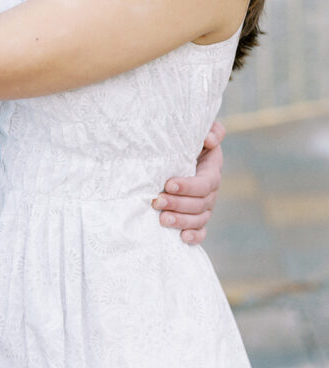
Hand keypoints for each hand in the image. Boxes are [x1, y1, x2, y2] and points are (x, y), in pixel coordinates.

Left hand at [152, 120, 224, 244]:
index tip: (168, 184)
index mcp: (211, 169)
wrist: (178, 151)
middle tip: (156, 201)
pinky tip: (182, 238)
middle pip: (200, 203)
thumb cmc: (185, 138)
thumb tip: (209, 139)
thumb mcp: (198, 130)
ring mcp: (205, 206)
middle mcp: (211, 190)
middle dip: (178, 204)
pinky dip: (194, 237)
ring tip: (162, 220)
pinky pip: (201, 231)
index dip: (188, 186)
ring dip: (181, 221)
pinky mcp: (198, 217)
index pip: (205, 183)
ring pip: (199, 219)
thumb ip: (211, 130)